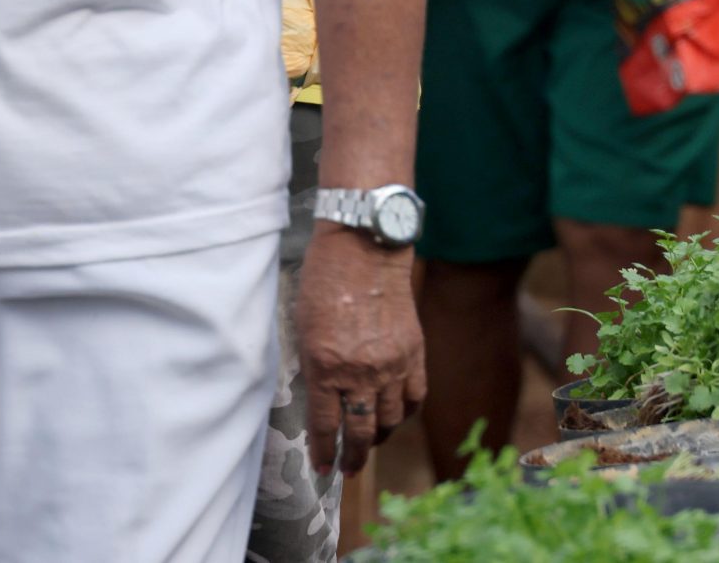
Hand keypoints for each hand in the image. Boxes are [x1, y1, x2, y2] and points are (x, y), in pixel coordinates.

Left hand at [297, 223, 424, 475]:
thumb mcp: (303, 327)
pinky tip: (395, 417)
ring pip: (390, 421)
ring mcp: (391, 364)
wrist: (364, 248)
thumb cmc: (324, 281)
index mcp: (324, 366)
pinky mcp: (414, 353)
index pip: (326, 425)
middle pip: (359, 431)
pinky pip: (414, 398)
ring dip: (379, 438)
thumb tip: (321, 401)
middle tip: (347, 470)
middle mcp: (359, 371)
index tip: (323, 468)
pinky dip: (405, 414)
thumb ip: (314, 367)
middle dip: (352, 457)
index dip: (324, 453)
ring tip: (370, 443)